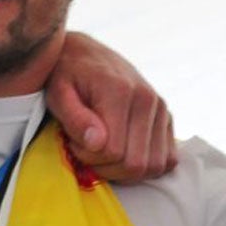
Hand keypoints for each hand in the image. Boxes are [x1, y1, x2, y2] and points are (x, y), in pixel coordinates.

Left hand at [44, 32, 175, 180]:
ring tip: (104, 150)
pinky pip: (167, 160)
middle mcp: (148, 100)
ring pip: (153, 167)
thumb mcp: (58, 93)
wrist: (85, 55)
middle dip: (106, 168)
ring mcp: (161, 109)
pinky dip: (146, 167)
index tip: (73, 143)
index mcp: (121, 92)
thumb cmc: (66, 76)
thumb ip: (75, 118)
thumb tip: (97, 143)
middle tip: (86, 149)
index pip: (112, 152)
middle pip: (135, 164)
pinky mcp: (167, 118)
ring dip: (125, 170)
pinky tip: (124, 154)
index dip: (88, 158)